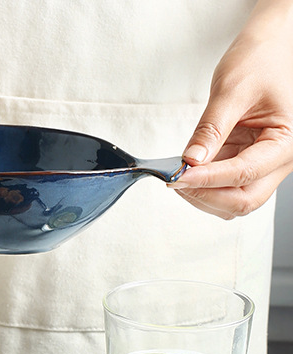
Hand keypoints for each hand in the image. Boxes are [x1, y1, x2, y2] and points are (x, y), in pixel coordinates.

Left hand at [174, 9, 292, 218]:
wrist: (269, 48)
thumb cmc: (261, 60)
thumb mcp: (232, 90)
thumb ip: (211, 128)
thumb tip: (191, 161)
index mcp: (286, 141)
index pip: (244, 173)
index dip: (208, 179)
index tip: (178, 176)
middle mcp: (279, 160)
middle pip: (243, 201)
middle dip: (206, 195)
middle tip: (176, 180)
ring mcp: (262, 165)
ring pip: (232, 201)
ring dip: (202, 195)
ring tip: (179, 174)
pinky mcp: (245, 163)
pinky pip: (224, 188)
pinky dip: (202, 186)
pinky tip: (186, 172)